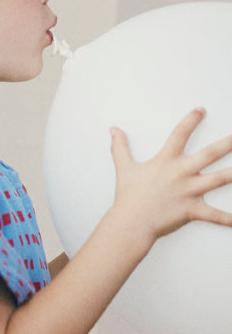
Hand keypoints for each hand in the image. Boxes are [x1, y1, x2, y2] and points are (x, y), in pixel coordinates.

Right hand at [110, 108, 231, 244]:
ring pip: (219, 179)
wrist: (130, 222)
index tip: (201, 111)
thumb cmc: (128, 197)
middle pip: (210, 154)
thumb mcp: (124, 168)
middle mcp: (181, 173)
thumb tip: (114, 130)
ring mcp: (189, 191)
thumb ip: (120, 147)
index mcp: (166, 161)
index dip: (191, 120)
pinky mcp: (192, 210)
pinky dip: (227, 219)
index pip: (180, 134)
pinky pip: (214, 215)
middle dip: (227, 144)